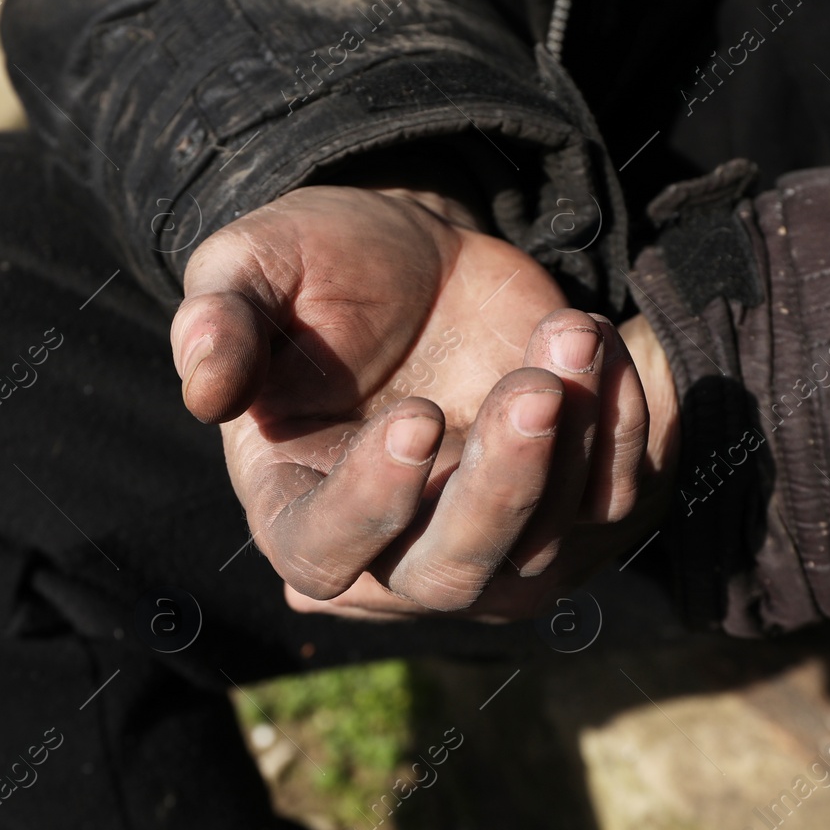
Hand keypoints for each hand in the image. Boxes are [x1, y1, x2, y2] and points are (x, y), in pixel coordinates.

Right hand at [170, 185, 675, 620]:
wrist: (417, 253)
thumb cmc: (321, 268)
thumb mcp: (256, 266)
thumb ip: (220, 320)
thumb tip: (202, 391)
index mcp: (295, 505)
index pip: (327, 551)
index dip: (374, 503)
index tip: (416, 419)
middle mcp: (391, 548)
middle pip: (450, 575)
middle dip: (499, 491)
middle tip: (533, 393)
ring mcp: (486, 536)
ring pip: (541, 550)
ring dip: (573, 451)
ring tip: (570, 337)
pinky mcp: (562, 502)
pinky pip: (612, 503)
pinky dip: (627, 434)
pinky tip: (603, 345)